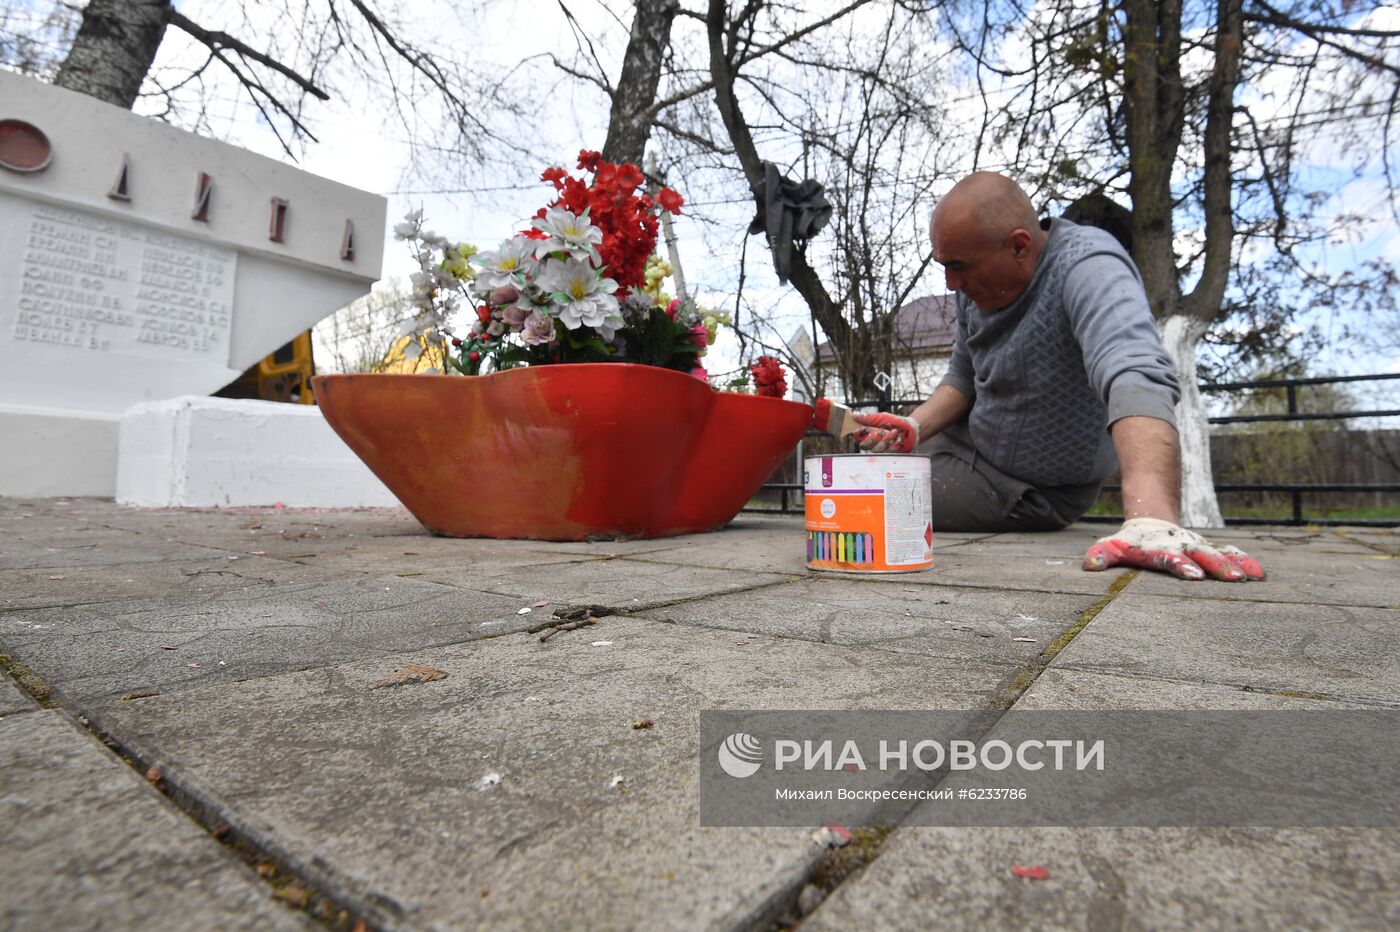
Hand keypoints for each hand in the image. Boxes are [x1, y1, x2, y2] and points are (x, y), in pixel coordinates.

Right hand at [851, 412, 919, 452]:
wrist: (910, 427)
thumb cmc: (894, 422)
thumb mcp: (880, 417)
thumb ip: (867, 418)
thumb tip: (855, 415)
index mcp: (868, 434)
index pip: (857, 437)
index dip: (857, 434)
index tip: (862, 429)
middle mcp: (873, 443)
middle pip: (864, 446)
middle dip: (872, 439)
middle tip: (881, 431)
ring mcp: (881, 449)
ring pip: (876, 449)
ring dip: (886, 439)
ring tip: (894, 431)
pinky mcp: (889, 454)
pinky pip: (887, 452)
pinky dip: (893, 442)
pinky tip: (897, 436)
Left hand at [1083, 517, 1265, 581]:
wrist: (1151, 523)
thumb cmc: (1131, 543)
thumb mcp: (1114, 546)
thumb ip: (1103, 554)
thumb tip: (1090, 564)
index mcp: (1160, 549)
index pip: (1171, 558)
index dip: (1181, 566)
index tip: (1193, 575)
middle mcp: (1183, 547)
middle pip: (1201, 556)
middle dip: (1217, 567)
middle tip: (1233, 579)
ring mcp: (1198, 547)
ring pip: (1219, 554)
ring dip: (1235, 564)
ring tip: (1253, 577)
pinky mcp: (1209, 549)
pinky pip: (1229, 553)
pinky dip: (1243, 560)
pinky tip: (1260, 573)